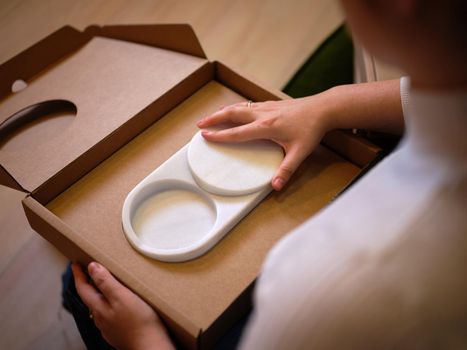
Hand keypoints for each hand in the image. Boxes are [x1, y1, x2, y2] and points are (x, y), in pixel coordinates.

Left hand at [72, 262, 173, 349]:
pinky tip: (118, 305)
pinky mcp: (119, 333)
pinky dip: (109, 305)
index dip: (78, 275)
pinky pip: (110, 315)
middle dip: (88, 284)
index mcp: (99, 308)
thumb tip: (92, 267)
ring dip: (99, 295)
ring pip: (100, 308)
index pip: (83, 289)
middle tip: (89, 271)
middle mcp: (101, 319)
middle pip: (90, 298)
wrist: (150, 345)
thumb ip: (106, 282)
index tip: (75, 264)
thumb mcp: (122, 296)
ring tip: (104, 285)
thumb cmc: (139, 321)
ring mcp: (109, 328)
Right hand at [197, 96, 331, 189]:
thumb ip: (287, 170)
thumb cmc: (312, 129)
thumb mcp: (300, 152)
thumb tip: (276, 186)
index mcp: (266, 127)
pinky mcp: (270, 104)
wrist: (323, 108)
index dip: (220, 135)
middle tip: (199, 124)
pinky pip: (247, 104)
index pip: (237, 133)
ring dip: (222, 112)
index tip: (205, 136)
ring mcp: (266, 107)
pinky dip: (235, 108)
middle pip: (231, 114)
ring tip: (210, 117)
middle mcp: (262, 115)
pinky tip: (233, 111)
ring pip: (238, 107)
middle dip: (213, 119)